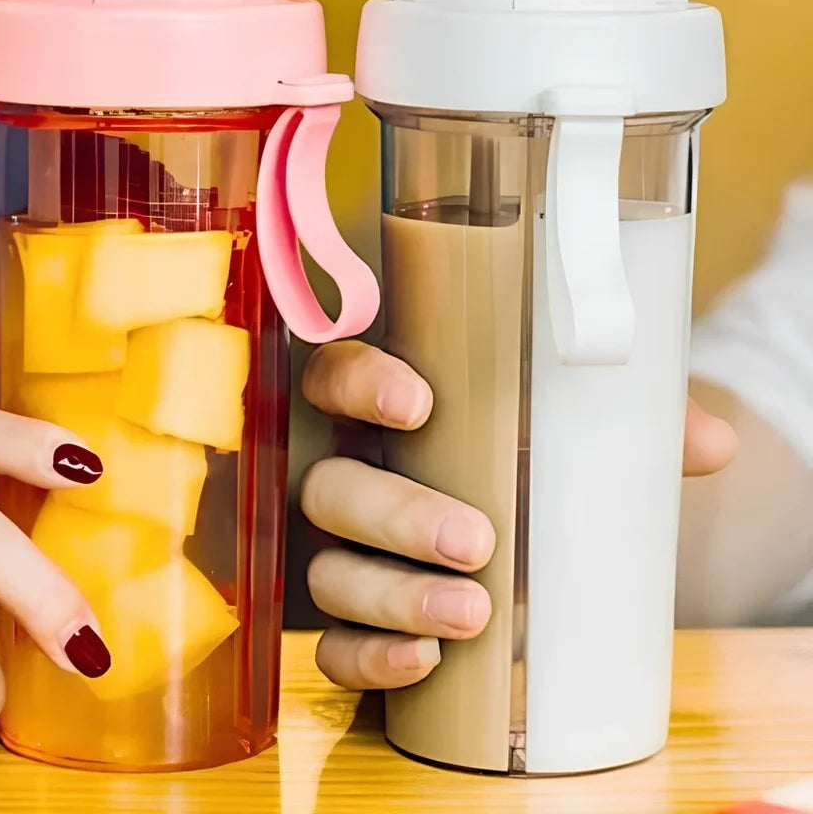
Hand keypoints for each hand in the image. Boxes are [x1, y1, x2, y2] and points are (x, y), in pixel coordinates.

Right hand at [301, 341, 736, 691]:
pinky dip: (369, 658)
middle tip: (477, 541)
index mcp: (382, 408)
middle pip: (328, 486)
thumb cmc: (530, 457)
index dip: (359, 387)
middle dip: (395, 514)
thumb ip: (636, 422)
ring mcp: (341, 550)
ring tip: (473, 614)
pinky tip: (425, 662)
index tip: (419, 406)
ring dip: (391, 595)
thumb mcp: (573, 427)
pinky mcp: (352, 620)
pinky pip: (332, 645)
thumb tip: (712, 445)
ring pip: (326, 570)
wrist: (522, 530)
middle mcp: (348, 473)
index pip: (335, 376)